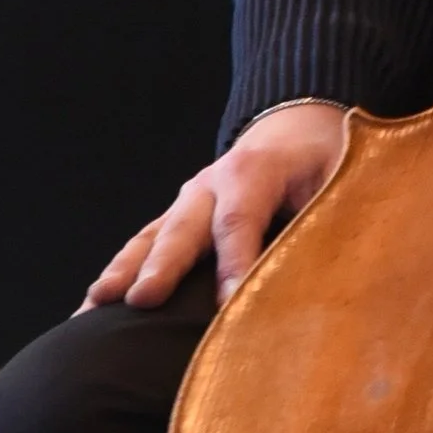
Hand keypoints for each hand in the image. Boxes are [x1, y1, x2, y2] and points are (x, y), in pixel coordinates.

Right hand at [83, 101, 349, 311]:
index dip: (236, 264)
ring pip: (152, 235)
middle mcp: (212, 183)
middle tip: (143, 301)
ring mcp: (189, 199)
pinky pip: (144, 243)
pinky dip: (119, 271)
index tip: (231, 307)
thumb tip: (333, 275)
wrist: (297, 125)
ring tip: (95, 305)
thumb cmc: (326, 159)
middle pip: (185, 227)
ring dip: (124, 269)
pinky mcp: (178, 216)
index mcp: (255, 171)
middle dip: (163, 265)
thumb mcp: (341, 179)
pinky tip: (92, 305)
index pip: (240, 221)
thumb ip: (330, 218)